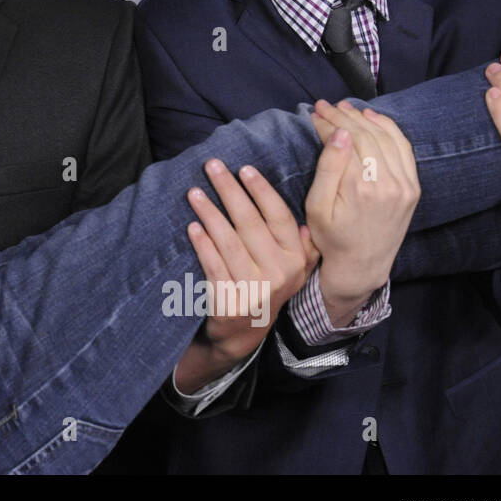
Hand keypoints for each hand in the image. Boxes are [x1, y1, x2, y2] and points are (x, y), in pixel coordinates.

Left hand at [174, 159, 318, 391]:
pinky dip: (202, 245)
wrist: (242, 334)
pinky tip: (191, 227)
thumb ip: (302, 246)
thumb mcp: (293, 271)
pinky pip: (214, 266)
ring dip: (210, 213)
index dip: (261, 191)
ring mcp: (255, 290)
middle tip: (212, 166)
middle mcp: (280, 274)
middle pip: (251, 223)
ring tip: (194, 192)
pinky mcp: (230, 303)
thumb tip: (309, 219)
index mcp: (296, 260)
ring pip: (229, 242)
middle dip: (229, 191)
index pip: (279, 218)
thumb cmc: (265, 289)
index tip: (244, 169)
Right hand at [307, 101, 419, 325]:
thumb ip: (328, 168)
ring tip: (345, 108)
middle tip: (325, 105)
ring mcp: (404, 185)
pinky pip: (403, 148)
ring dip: (364, 118)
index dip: (327, 123)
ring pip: (385, 137)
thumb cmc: (332, 237)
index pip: (344, 141)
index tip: (314, 113)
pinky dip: (389, 129)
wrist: (362, 264)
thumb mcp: (317, 207)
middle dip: (342, 116)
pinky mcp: (413, 187)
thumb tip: (339, 134)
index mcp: (359, 188)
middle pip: (365, 135)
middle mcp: (387, 184)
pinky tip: (372, 119)